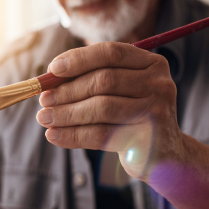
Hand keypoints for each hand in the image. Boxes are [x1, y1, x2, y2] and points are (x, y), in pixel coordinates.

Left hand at [37, 42, 184, 180]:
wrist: (164, 155)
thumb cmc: (132, 116)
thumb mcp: (119, 92)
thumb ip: (91, 79)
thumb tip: (49, 79)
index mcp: (152, 63)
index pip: (111, 52)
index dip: (79, 59)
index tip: (52, 69)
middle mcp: (159, 84)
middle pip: (104, 80)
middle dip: (68, 90)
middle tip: (43, 100)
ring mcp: (156, 112)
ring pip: (101, 108)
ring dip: (66, 113)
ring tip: (44, 118)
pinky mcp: (147, 140)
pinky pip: (102, 135)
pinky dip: (73, 135)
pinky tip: (54, 136)